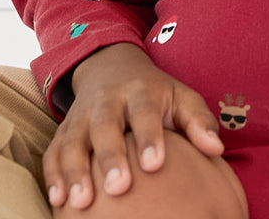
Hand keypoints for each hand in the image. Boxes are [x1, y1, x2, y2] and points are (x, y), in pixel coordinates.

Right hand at [43, 43, 224, 210]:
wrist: (112, 67)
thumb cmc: (155, 93)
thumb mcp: (180, 96)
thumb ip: (198, 121)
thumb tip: (216, 149)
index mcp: (140, 90)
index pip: (144, 111)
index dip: (149, 137)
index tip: (155, 165)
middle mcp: (107, 100)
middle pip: (105, 125)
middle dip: (110, 156)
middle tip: (119, 188)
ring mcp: (82, 115)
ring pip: (73, 140)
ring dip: (75, 170)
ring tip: (82, 201)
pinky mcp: (64, 129)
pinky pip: (53, 150)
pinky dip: (53, 175)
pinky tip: (58, 202)